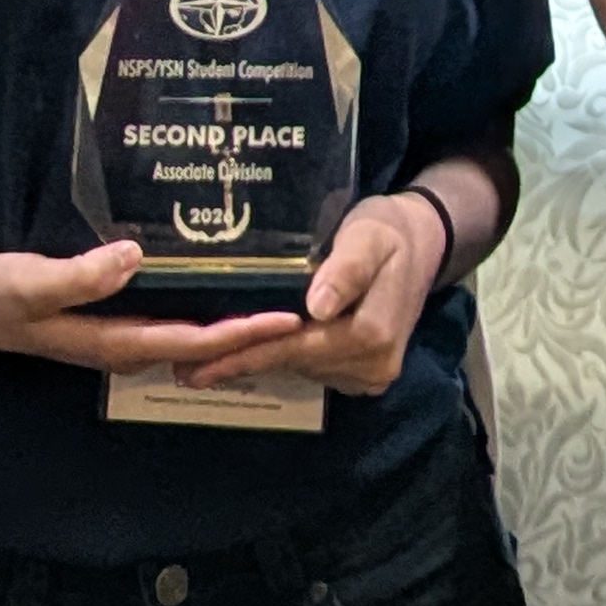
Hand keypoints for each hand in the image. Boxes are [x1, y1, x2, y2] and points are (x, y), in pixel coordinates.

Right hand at [0, 233, 304, 378]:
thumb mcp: (24, 282)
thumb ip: (76, 275)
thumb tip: (133, 258)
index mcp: (104, 342)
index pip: (186, 344)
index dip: (235, 335)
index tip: (284, 320)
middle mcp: (115, 339)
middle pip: (194, 342)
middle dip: (245, 332)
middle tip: (303, 309)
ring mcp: (108, 323)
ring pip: (181, 327)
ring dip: (224, 317)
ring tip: (273, 295)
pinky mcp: (100, 303)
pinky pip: (160, 306)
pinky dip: (192, 297)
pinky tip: (210, 272)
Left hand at [189, 194, 448, 397]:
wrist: (421, 242)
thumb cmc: (388, 231)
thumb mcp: (368, 236)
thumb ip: (346, 270)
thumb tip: (317, 309)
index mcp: (372, 335)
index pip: (297, 347)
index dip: (249, 353)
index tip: (201, 363)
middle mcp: (373, 366)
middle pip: (295, 363)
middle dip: (242, 363)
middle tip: (184, 370)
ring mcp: (370, 375)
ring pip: (301, 369)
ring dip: (257, 363)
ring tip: (205, 364)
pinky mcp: (364, 372)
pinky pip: (312, 368)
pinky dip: (280, 360)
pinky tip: (246, 354)